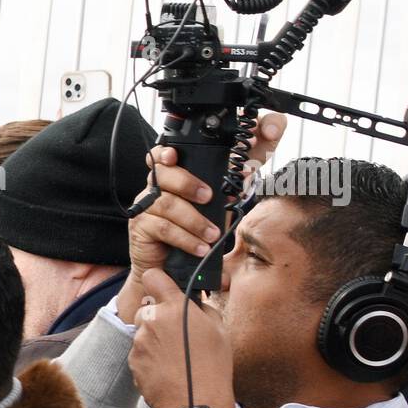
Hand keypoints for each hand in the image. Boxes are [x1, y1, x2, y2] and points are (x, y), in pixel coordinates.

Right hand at [116, 113, 287, 322]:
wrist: (173, 268)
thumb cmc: (198, 228)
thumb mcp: (224, 199)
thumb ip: (243, 170)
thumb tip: (265, 139)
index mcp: (174, 175)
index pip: (164, 153)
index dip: (166, 151)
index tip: (175, 154)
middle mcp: (156, 187)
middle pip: (162, 172)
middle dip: (186, 182)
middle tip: (209, 197)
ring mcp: (145, 207)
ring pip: (164, 203)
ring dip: (193, 219)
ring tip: (212, 234)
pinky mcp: (141, 229)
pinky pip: (162, 228)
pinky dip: (185, 238)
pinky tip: (200, 247)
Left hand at [128, 267, 235, 407]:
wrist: (197, 404)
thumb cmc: (213, 366)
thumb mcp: (218, 329)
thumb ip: (202, 308)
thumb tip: (193, 302)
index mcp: (174, 307)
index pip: (153, 276)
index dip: (158, 281)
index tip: (163, 289)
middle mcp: (152, 319)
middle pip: (147, 307)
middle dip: (157, 316)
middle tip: (175, 333)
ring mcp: (139, 341)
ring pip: (142, 331)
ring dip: (153, 338)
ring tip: (173, 357)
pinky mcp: (132, 361)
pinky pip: (139, 352)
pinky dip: (148, 357)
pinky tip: (165, 369)